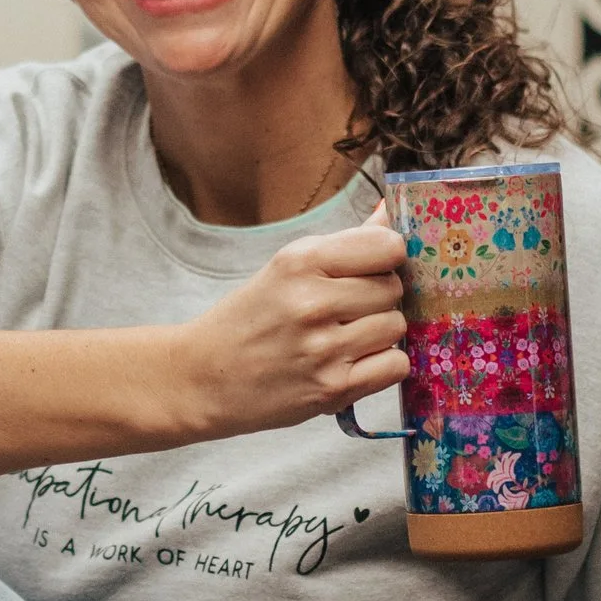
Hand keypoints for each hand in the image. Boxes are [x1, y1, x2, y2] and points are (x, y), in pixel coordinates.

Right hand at [173, 209, 406, 441]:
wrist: (204, 378)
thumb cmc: (249, 319)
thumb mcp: (287, 267)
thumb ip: (347, 242)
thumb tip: (391, 212)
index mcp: (300, 261)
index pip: (388, 245)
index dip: (387, 257)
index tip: (372, 268)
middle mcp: (312, 302)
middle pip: (394, 288)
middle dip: (379, 297)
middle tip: (347, 309)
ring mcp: (324, 349)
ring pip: (396, 326)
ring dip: (379, 332)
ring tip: (344, 337)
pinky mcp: (332, 389)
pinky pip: (396, 366)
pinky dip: (382, 365)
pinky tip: (353, 362)